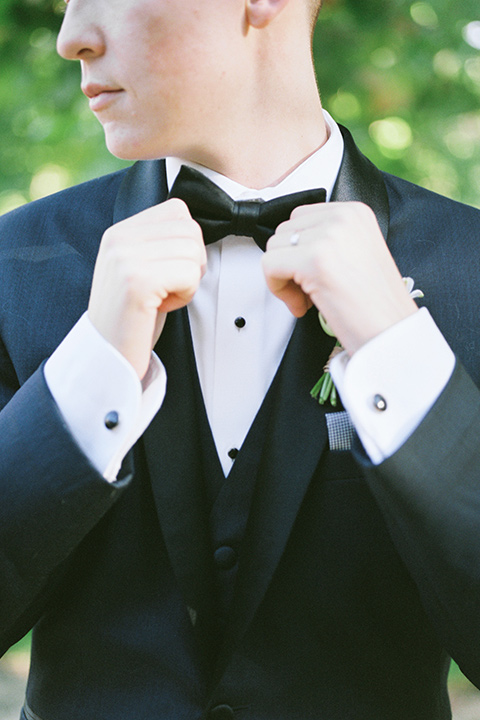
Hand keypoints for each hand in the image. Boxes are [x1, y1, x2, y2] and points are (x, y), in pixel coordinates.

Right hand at [88, 199, 205, 378]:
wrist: (110, 355)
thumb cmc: (134, 317)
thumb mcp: (141, 269)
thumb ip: (159, 242)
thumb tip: (194, 226)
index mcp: (120, 232)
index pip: (177, 209)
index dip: (187, 243)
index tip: (168, 270)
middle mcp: (119, 239)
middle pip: (190, 229)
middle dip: (191, 263)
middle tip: (168, 288)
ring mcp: (125, 259)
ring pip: (193, 252)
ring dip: (188, 282)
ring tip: (161, 299)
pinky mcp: (138, 282)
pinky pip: (190, 274)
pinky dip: (185, 295)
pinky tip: (160, 308)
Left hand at [262, 202, 416, 354]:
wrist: (392, 332)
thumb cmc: (377, 304)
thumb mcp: (358, 253)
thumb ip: (329, 241)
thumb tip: (292, 246)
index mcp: (355, 212)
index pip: (301, 217)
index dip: (298, 249)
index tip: (310, 273)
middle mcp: (343, 218)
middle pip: (285, 230)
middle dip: (289, 262)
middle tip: (307, 290)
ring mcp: (328, 237)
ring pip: (274, 247)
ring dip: (283, 277)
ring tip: (308, 299)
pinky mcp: (314, 261)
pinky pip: (269, 266)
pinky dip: (277, 289)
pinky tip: (302, 304)